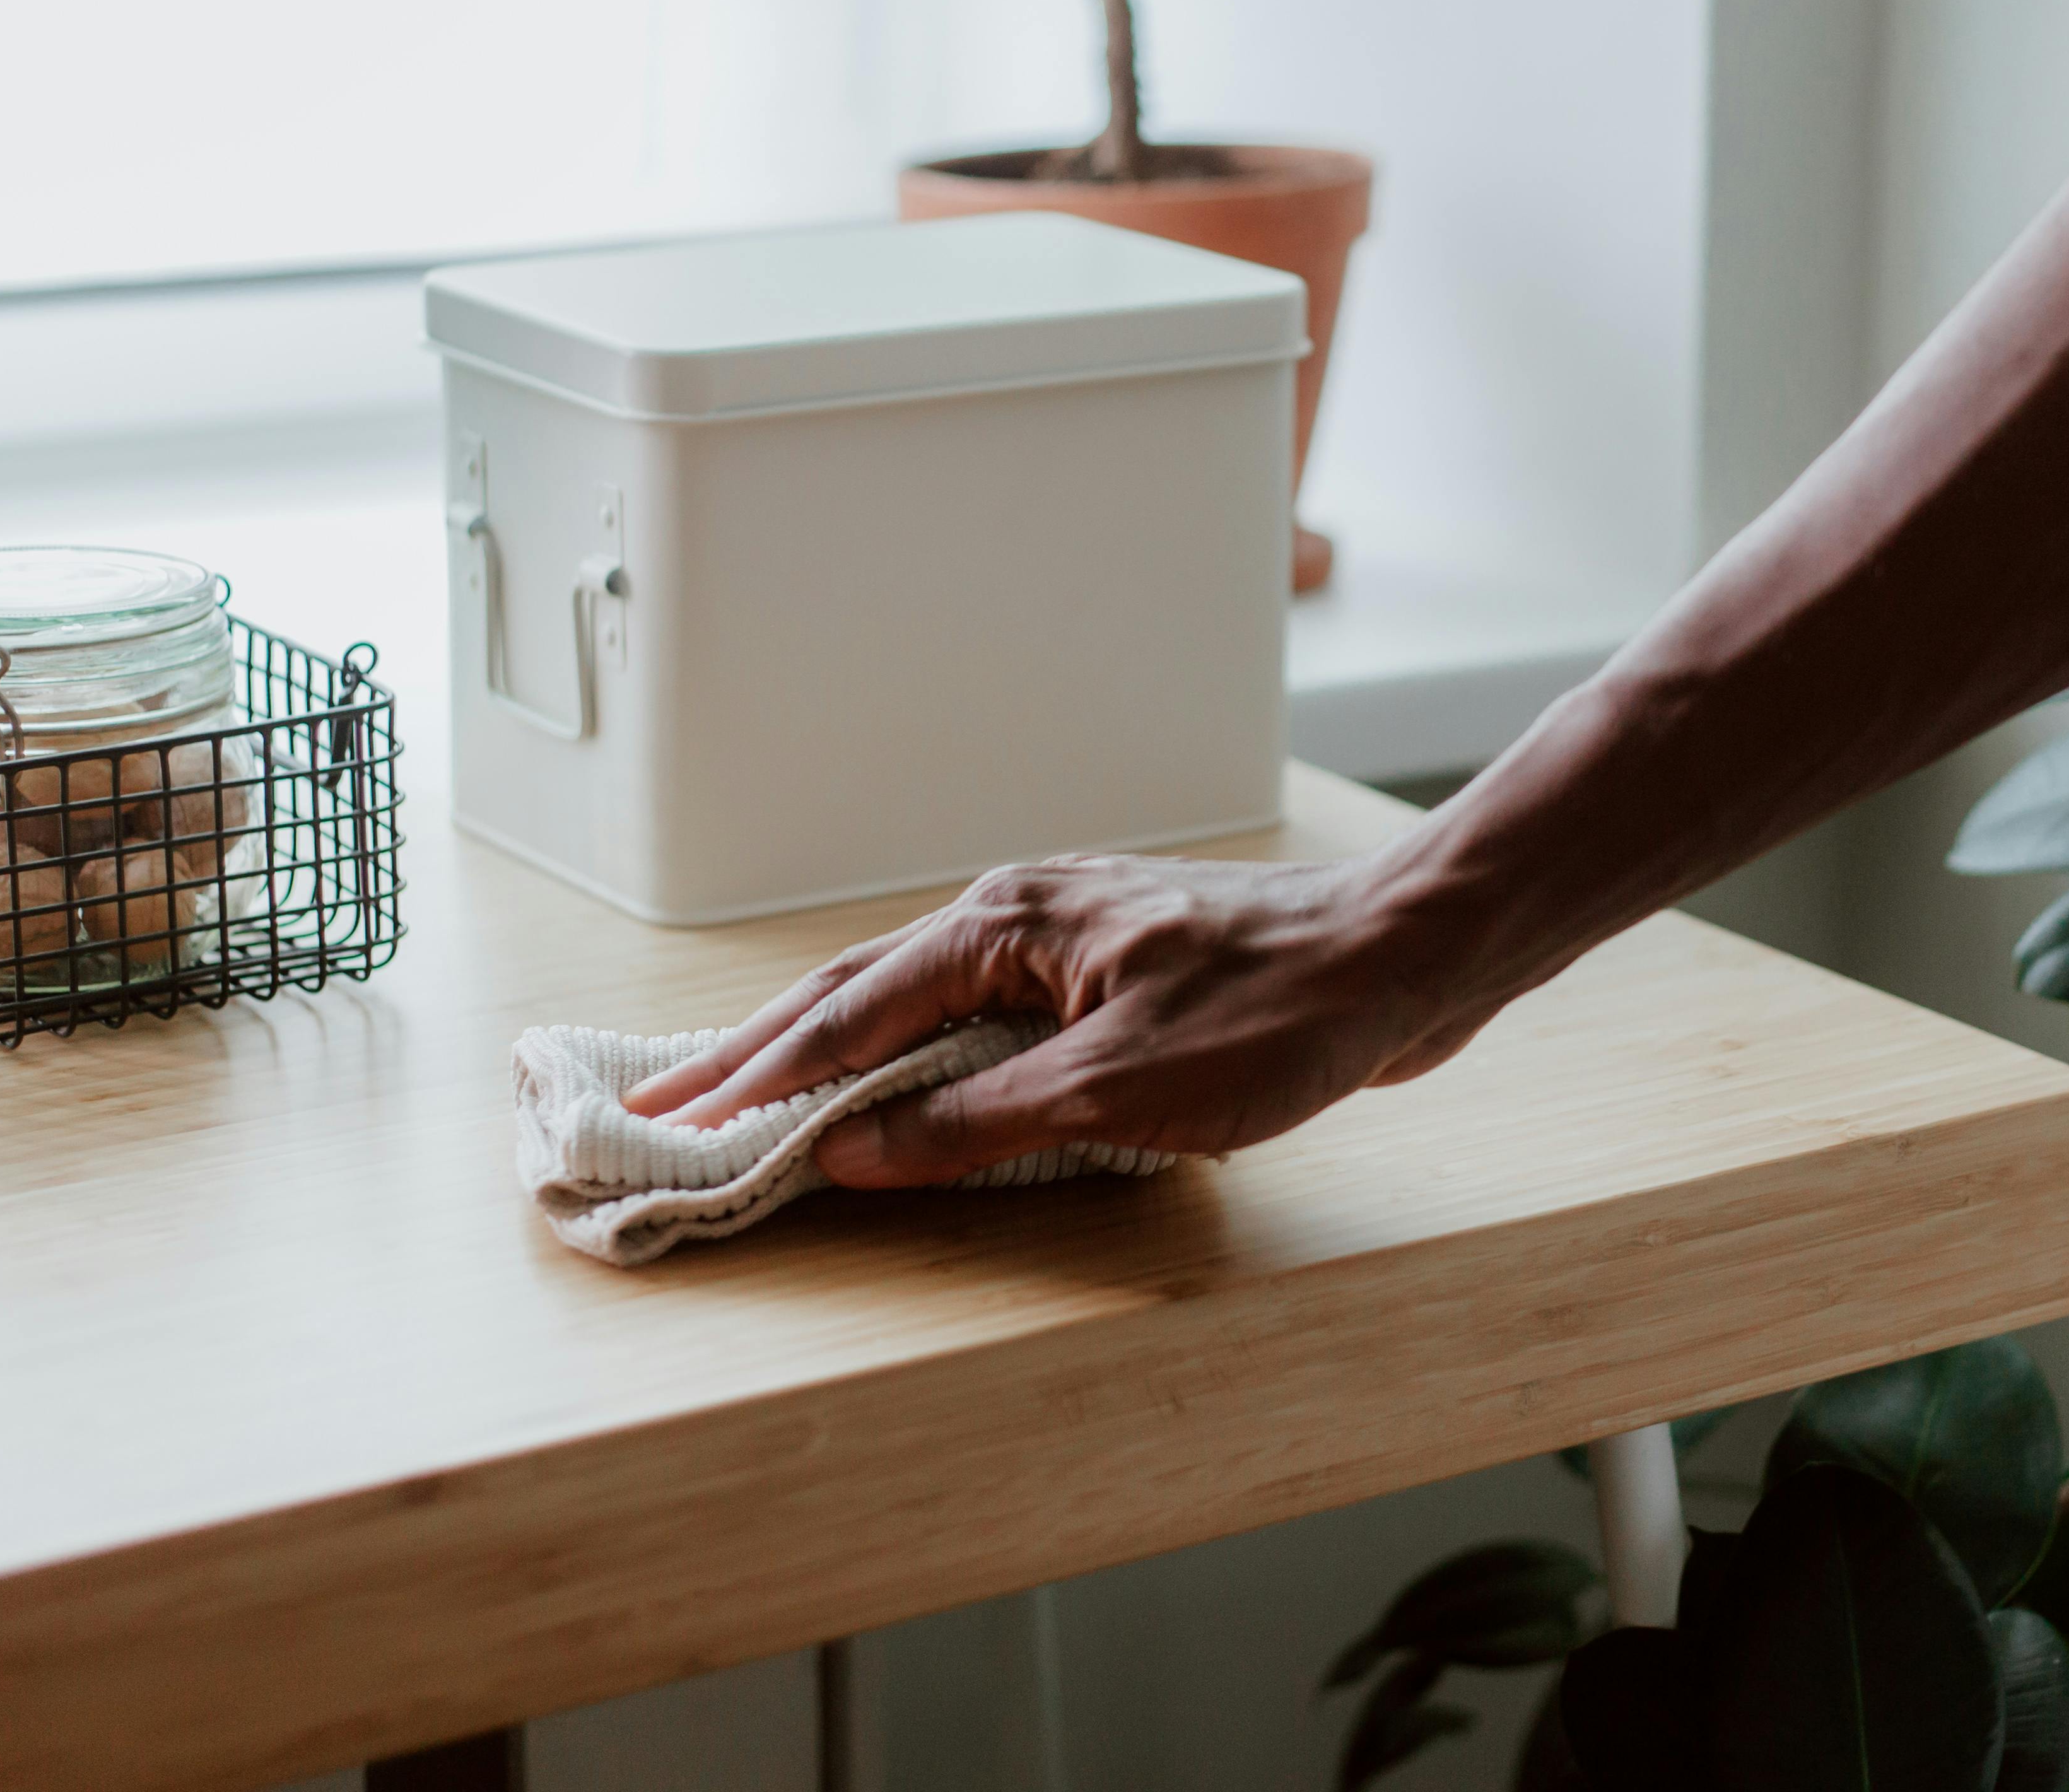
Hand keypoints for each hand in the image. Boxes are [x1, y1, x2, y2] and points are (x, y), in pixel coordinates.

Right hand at [621, 849, 1496, 1187]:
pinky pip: (974, 1010)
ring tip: (749, 1094)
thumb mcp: (1115, 1089)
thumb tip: (852, 1154)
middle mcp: (1016, 914)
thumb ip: (973, 1125)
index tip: (671, 1120)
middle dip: (758, 1054)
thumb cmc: (1278, 1012)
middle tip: (665, 1103)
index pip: (844, 1017)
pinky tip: (900, 1079)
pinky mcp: (1104, 966)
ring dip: (828, 1049)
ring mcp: (1060, 935)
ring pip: (911, 997)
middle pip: (856, 992)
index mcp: (1001, 928)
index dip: (754, 1080)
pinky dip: (911, 1047)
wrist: (1403, 952)